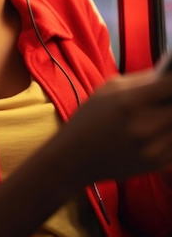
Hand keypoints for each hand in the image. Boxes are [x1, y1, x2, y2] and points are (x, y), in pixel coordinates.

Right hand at [59, 69, 171, 186]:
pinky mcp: (157, 164)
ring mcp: (152, 148)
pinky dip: (171, 134)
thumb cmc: (90, 117)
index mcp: (131, 101)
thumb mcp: (110, 89)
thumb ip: (143, 80)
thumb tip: (170, 72)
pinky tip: (160, 128)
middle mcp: (145, 126)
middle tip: (166, 98)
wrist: (75, 157)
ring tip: (162, 111)